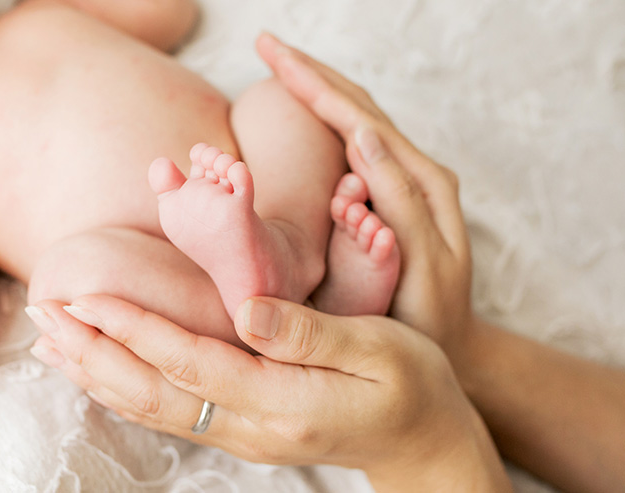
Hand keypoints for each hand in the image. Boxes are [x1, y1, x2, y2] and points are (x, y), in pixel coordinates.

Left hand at [27, 295, 507, 490]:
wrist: (422, 440)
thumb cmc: (410, 384)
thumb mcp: (378, 348)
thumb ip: (311, 333)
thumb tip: (246, 308)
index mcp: (285, 400)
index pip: (191, 363)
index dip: (136, 329)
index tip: (87, 298)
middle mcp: (254, 426)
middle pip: (156, 394)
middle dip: (95, 354)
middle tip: (44, 316)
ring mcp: (245, 434)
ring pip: (156, 409)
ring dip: (100, 374)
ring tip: (54, 343)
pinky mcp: (244, 429)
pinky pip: (173, 413)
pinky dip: (128, 391)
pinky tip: (105, 372)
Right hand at [257, 33, 475, 358]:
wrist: (451, 347)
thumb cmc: (430, 317)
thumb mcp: (422, 266)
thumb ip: (400, 201)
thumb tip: (364, 134)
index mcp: (420, 184)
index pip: (359, 120)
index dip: (313, 85)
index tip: (272, 55)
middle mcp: (415, 173)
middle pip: (358, 107)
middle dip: (312, 73)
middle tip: (269, 44)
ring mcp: (403, 182)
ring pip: (357, 118)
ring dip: (319, 87)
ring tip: (283, 64)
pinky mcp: (390, 196)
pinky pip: (356, 143)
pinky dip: (329, 117)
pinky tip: (309, 106)